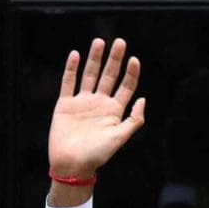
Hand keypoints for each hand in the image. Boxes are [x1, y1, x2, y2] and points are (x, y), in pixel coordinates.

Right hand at [48, 38, 145, 179]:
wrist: (72, 165)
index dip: (131, 73)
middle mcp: (100, 103)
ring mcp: (83, 102)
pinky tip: (75, 55)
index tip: (134, 59)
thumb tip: (143, 99)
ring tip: (99, 42)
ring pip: (89, 75)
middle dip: (114, 59)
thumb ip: (134, 120)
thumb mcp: (120, 137)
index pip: (126, 87)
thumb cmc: (97, 154)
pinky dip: (71, 69)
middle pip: (109, 76)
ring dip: (94, 59)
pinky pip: (68, 83)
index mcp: (115, 110)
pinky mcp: (65, 104)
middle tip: (120, 42)